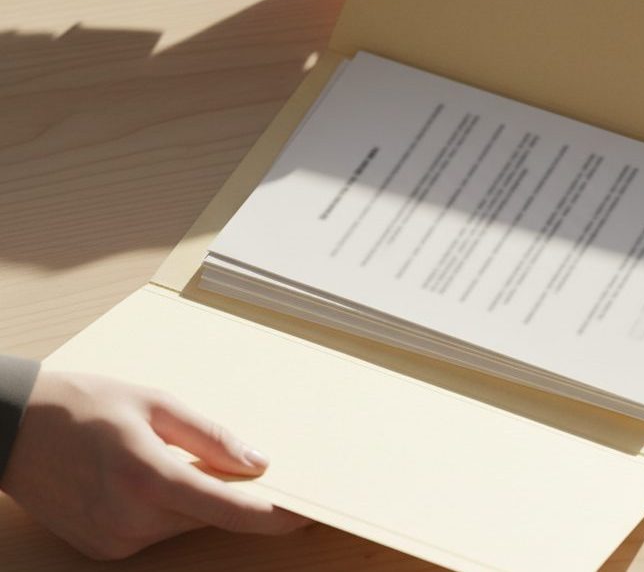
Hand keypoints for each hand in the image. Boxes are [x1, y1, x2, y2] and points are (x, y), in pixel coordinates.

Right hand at [0, 371, 308, 559]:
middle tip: (252, 467)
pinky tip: (150, 477)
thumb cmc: (84, 404)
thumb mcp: (155, 403)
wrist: (13, 429)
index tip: (306, 511)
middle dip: (235, 496)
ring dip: (197, 499)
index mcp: (147, 477)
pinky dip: (168, 509)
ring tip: (174, 458)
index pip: (228, 509)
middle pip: (210, 516)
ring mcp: (114, 540)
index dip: (273, 515)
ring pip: (185, 524)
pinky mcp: (103, 549)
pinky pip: (157, 531)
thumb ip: (210, 436)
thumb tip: (257, 462)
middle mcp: (130, 519)